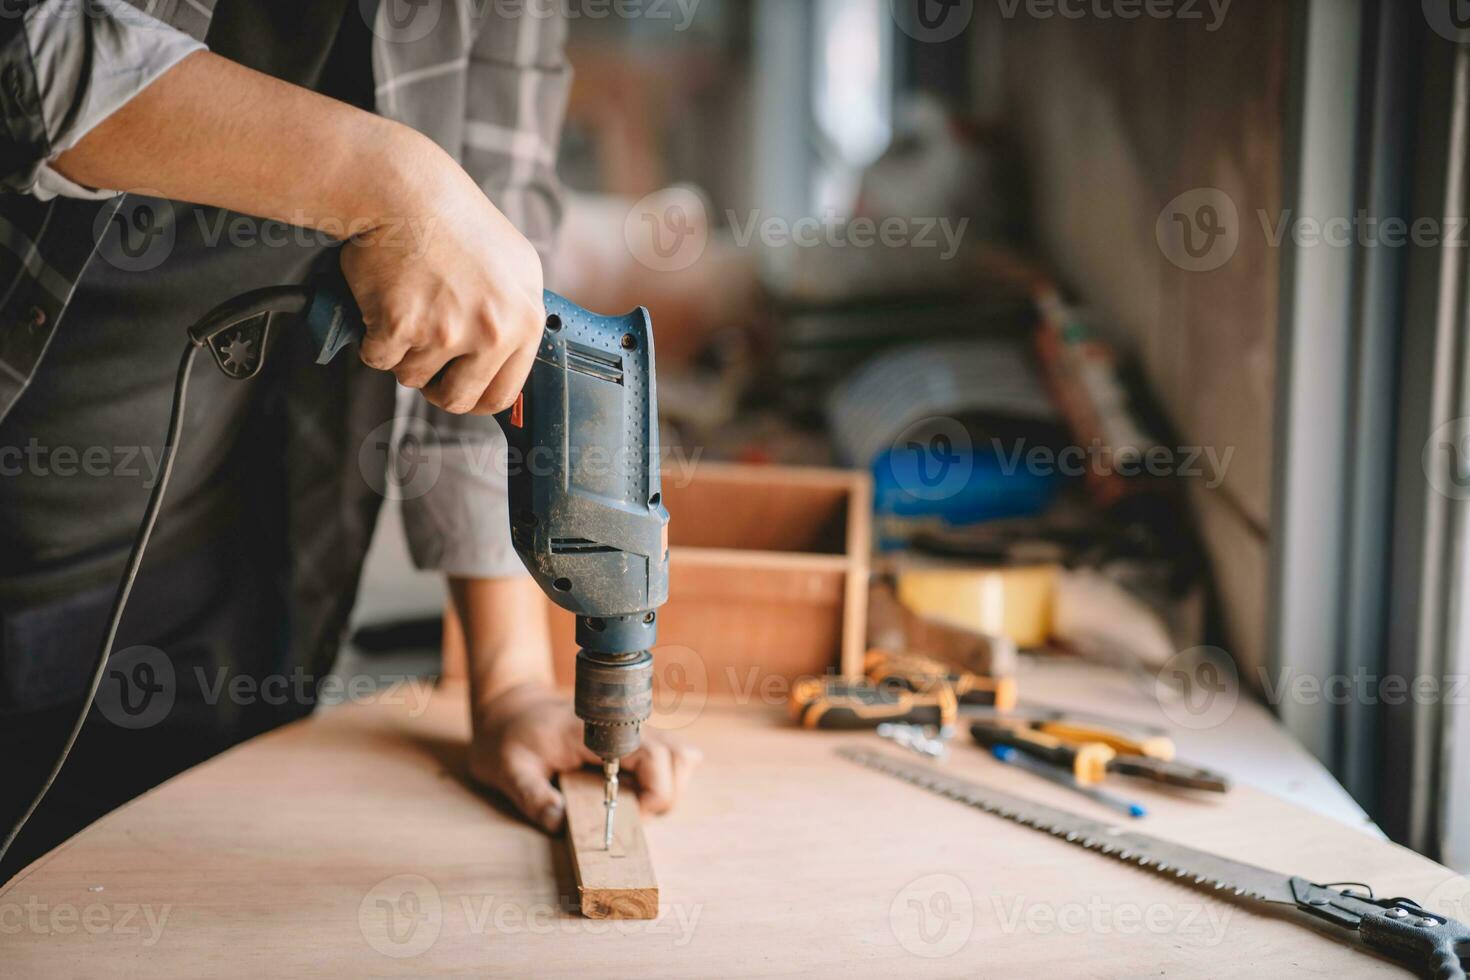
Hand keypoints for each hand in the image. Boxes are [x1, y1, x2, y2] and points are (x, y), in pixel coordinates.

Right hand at [341, 142, 545, 415]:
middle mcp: (493, 329)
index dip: (474, 399)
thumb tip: (509, 364)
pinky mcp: (401, 326)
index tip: (458, 391)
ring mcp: (447, 330)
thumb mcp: (516, 267)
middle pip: (455, 399)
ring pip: (412, 376)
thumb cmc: (456, 222)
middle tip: (423, 355)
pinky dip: (371, 337)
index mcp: (525, 319)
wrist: (403, 190)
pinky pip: (377, 358)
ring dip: (402, 351)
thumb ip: (517, 317)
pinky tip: (383, 300)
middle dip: (434, 385)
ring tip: (408, 303)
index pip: (502, 393)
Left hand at [470, 683, 701, 831]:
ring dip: (668, 788)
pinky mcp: (633, 739)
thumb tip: (560, 824)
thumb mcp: (507, 769)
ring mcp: (632, 731)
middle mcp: (623, 727)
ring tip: (633, 805)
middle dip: (665, 796)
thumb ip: (533, 796)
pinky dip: (665, 779)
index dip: (655, 794)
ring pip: (681, 758)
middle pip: (679, 759)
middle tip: (630, 815)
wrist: (510, 704)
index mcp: (598, 732)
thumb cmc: (508, 735)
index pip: (655, 756)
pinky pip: (669, 757)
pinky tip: (638, 792)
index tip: (631, 816)